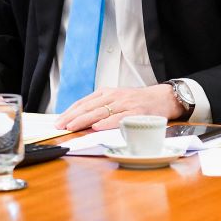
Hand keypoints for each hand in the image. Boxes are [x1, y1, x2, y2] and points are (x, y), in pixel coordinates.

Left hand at [54, 84, 181, 131]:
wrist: (162, 98)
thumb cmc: (138, 102)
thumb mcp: (117, 100)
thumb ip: (101, 107)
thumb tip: (82, 121)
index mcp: (107, 93)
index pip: (83, 102)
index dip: (70, 112)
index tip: (58, 121)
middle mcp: (114, 96)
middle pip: (89, 107)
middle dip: (72, 117)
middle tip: (60, 126)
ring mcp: (125, 104)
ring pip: (100, 112)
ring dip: (84, 120)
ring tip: (72, 127)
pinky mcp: (136, 112)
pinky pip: (119, 118)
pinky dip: (107, 123)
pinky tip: (96, 127)